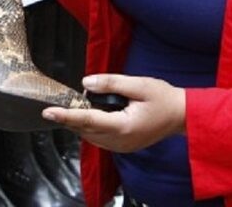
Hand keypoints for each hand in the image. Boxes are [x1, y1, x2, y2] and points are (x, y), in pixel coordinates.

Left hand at [42, 74, 186, 152]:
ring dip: (80, 123)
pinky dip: (91, 127)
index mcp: (123, 126)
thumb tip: (87, 83)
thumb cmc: (164, 98)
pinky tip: (91, 115)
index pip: (87, 120)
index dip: (66, 115)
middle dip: (71, 117)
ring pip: (90, 136)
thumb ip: (112, 83)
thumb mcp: (140, 85)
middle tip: (61, 102)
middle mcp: (119, 141)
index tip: (48, 112)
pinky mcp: (123, 146)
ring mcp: (121, 147)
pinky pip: (99, 138)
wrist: (182, 116)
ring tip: (74, 107)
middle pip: (85, 130)